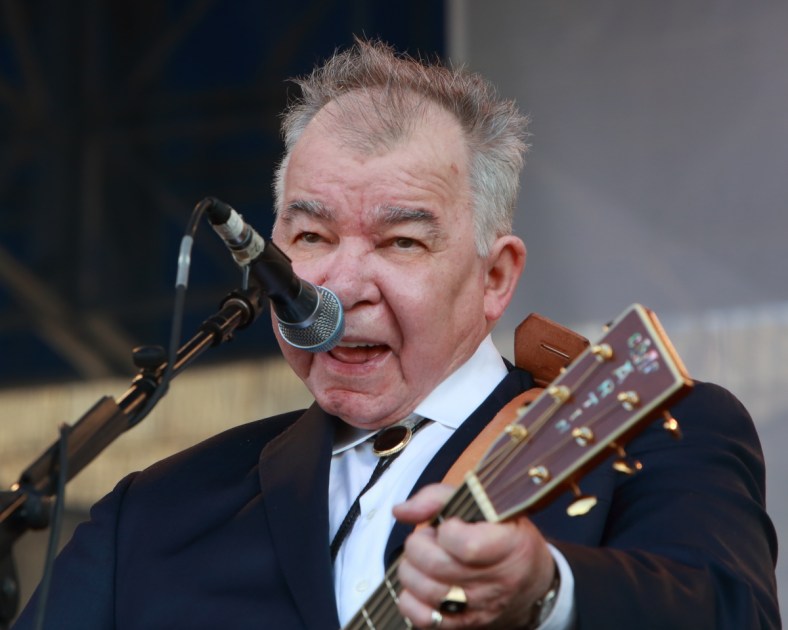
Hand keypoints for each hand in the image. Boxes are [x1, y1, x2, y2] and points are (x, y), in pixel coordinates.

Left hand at [392, 483, 554, 628]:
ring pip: (426, 591)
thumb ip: (439, 498)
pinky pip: (424, 619)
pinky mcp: (464, 625)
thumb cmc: (504, 534)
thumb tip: (400, 511)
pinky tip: (420, 582)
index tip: (449, 525)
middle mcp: (496, 582)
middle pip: (437, 567)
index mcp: (508, 546)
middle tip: (428, 539)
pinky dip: (410, 598)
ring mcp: (479, 607)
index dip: (447, 531)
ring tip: (423, 558)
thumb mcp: (484, 504)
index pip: (466, 546)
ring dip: (411, 569)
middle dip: (419, 546)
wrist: (532, 581)